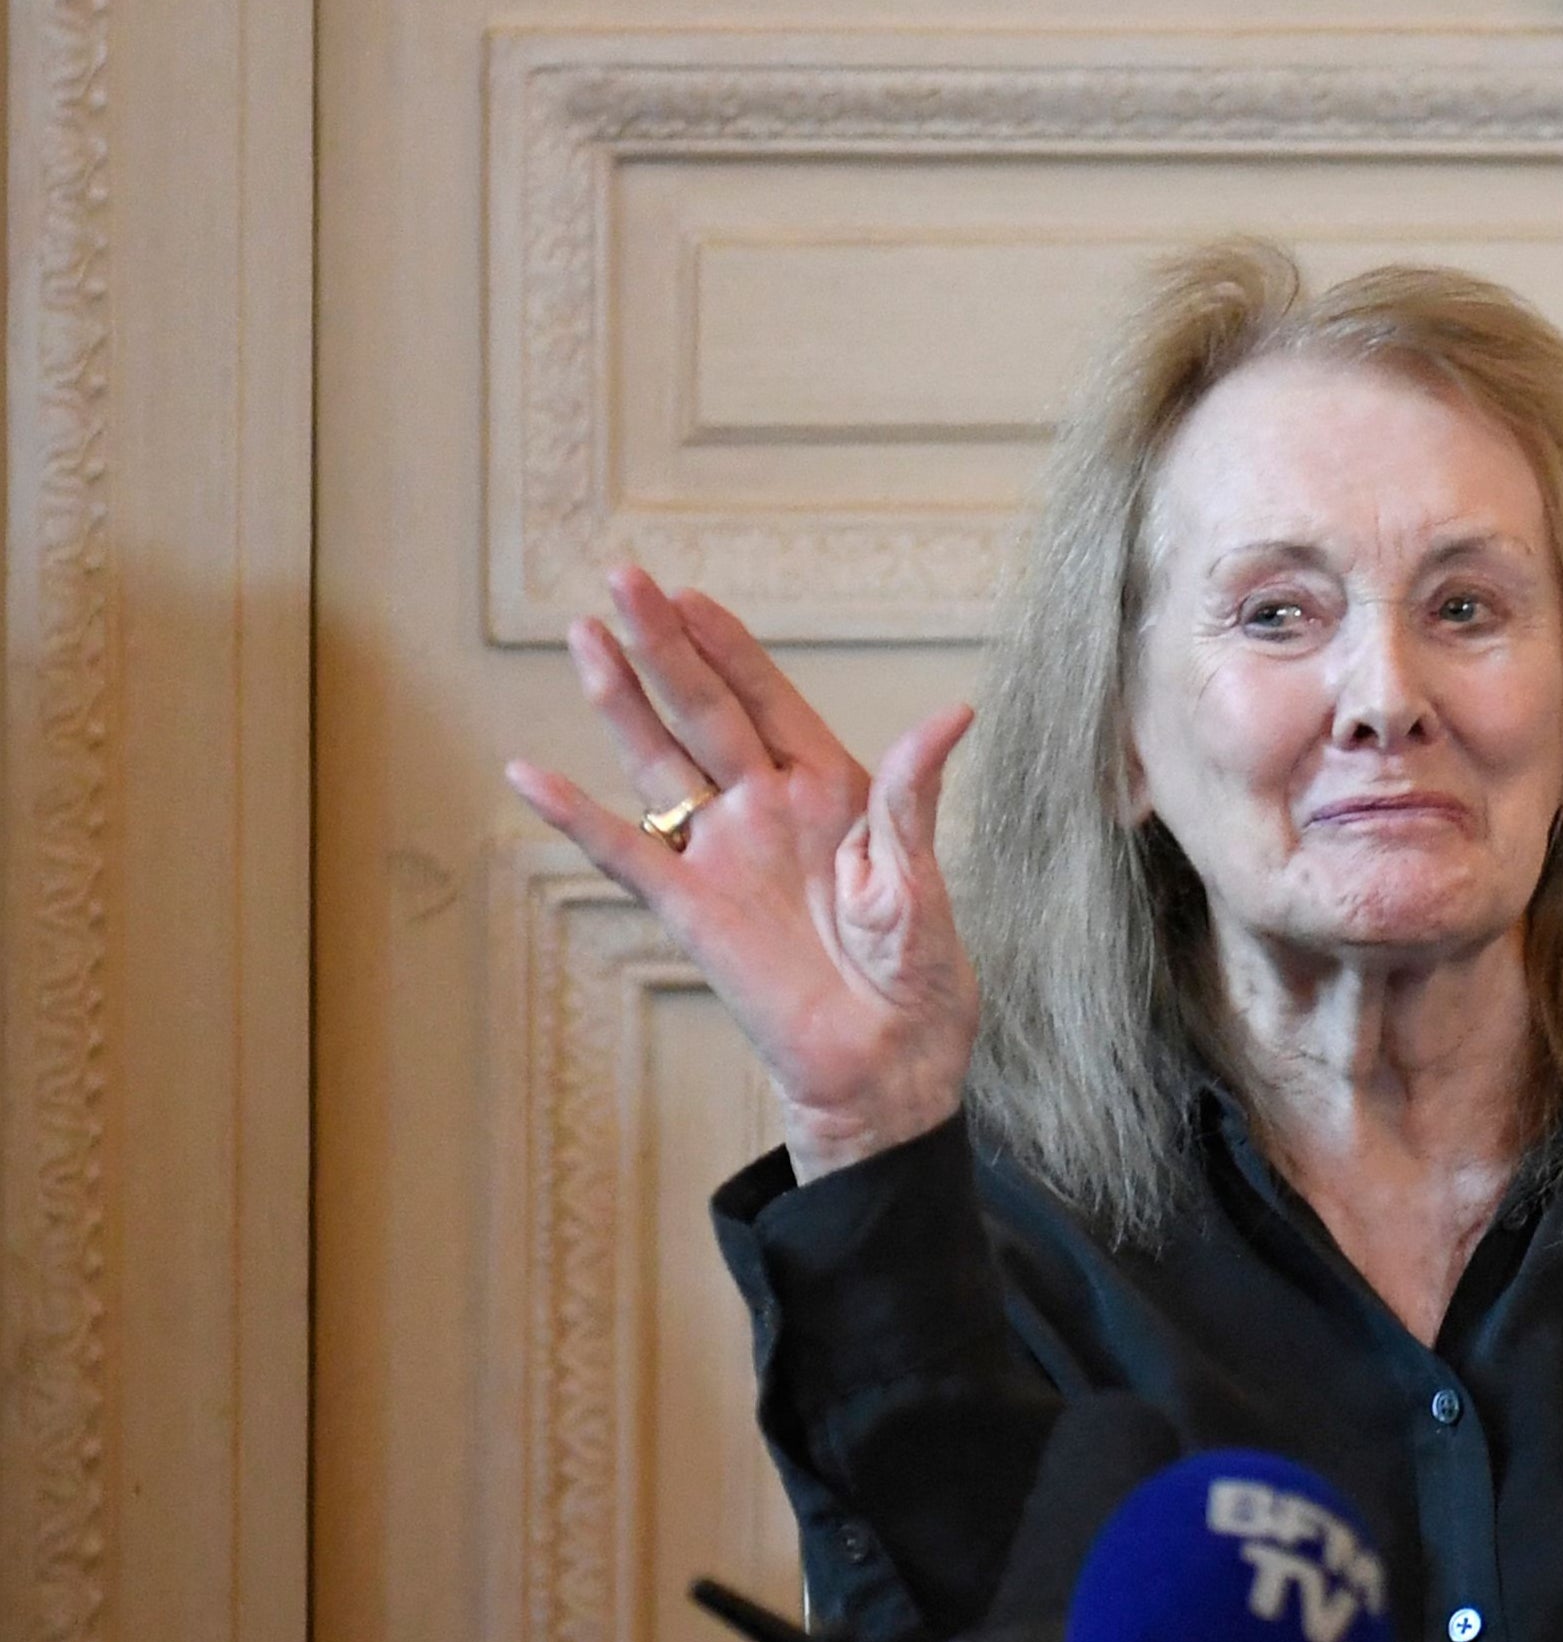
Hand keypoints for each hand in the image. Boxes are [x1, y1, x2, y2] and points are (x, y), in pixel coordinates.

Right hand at [504, 567, 982, 1181]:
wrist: (887, 1062)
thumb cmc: (920, 974)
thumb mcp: (923, 879)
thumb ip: (915, 794)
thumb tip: (954, 714)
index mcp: (834, 791)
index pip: (770, 700)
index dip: (731, 649)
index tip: (692, 596)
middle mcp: (769, 810)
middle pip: (705, 711)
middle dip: (665, 645)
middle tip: (623, 578)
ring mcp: (724, 855)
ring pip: (661, 760)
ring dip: (622, 700)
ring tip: (585, 636)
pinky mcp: (691, 909)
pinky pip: (624, 853)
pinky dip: (576, 816)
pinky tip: (529, 774)